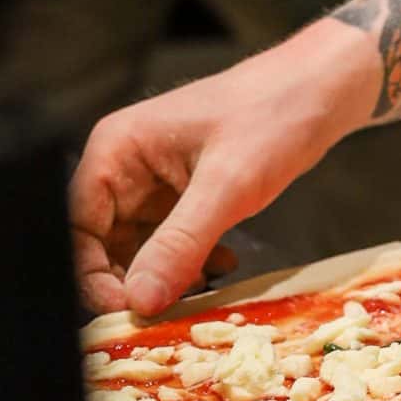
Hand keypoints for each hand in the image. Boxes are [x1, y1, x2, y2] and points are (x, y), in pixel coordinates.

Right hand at [70, 19, 381, 319]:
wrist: (325, 91)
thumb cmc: (275, 114)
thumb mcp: (227, 185)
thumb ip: (180, 243)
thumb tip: (140, 300)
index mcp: (117, 150)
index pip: (76, 228)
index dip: (93, 275)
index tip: (129, 310)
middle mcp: (126, 167)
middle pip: (103, 246)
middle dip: (136, 281)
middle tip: (170, 309)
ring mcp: (155, 184)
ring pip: (140, 250)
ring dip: (168, 275)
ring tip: (203, 284)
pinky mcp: (185, 197)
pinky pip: (172, 244)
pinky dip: (192, 262)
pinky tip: (222, 262)